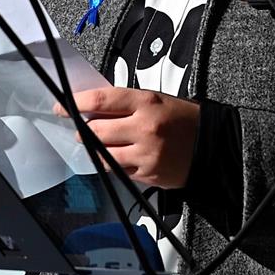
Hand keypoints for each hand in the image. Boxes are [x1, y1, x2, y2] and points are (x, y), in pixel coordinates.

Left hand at [63, 87, 200, 188]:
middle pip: (96, 131)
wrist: (212, 145)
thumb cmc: (182, 118)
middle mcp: (145, 128)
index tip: (62, 106)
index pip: (101, 100)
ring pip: (102, 155)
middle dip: (84, 131)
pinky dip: (112, 164)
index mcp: (146, 102)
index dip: (75, 103)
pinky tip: (119, 157)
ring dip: (95, 150)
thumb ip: (124, 104)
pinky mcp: (147, 174)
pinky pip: (117, 170)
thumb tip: (91, 108)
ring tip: (102, 144)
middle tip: (84, 129)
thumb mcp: (155, 99)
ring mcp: (145, 154)